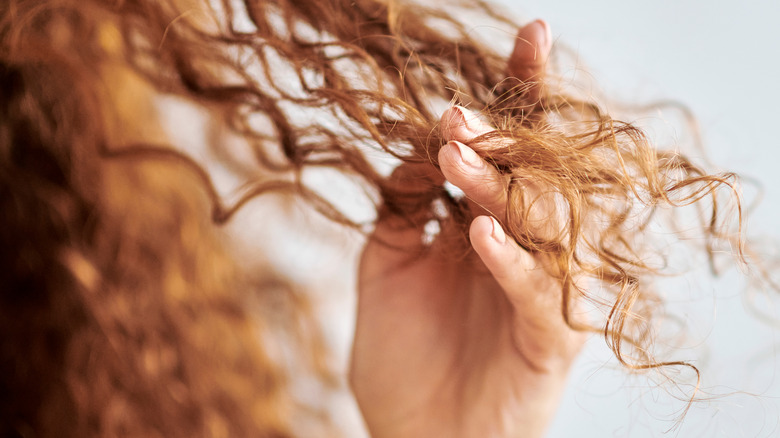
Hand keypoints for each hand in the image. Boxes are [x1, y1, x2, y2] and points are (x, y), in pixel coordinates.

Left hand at [350, 20, 583, 437]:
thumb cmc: (406, 356)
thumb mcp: (387, 263)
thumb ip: (403, 202)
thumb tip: (416, 139)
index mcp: (492, 225)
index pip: (512, 151)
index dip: (521, 95)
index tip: (529, 37)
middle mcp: (527, 251)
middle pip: (535, 175)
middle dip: (502, 137)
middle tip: (458, 113)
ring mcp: (543, 294)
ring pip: (542, 226)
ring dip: (499, 187)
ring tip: (458, 156)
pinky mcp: (550, 342)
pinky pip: (538, 293)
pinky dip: (510, 260)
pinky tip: (479, 230)